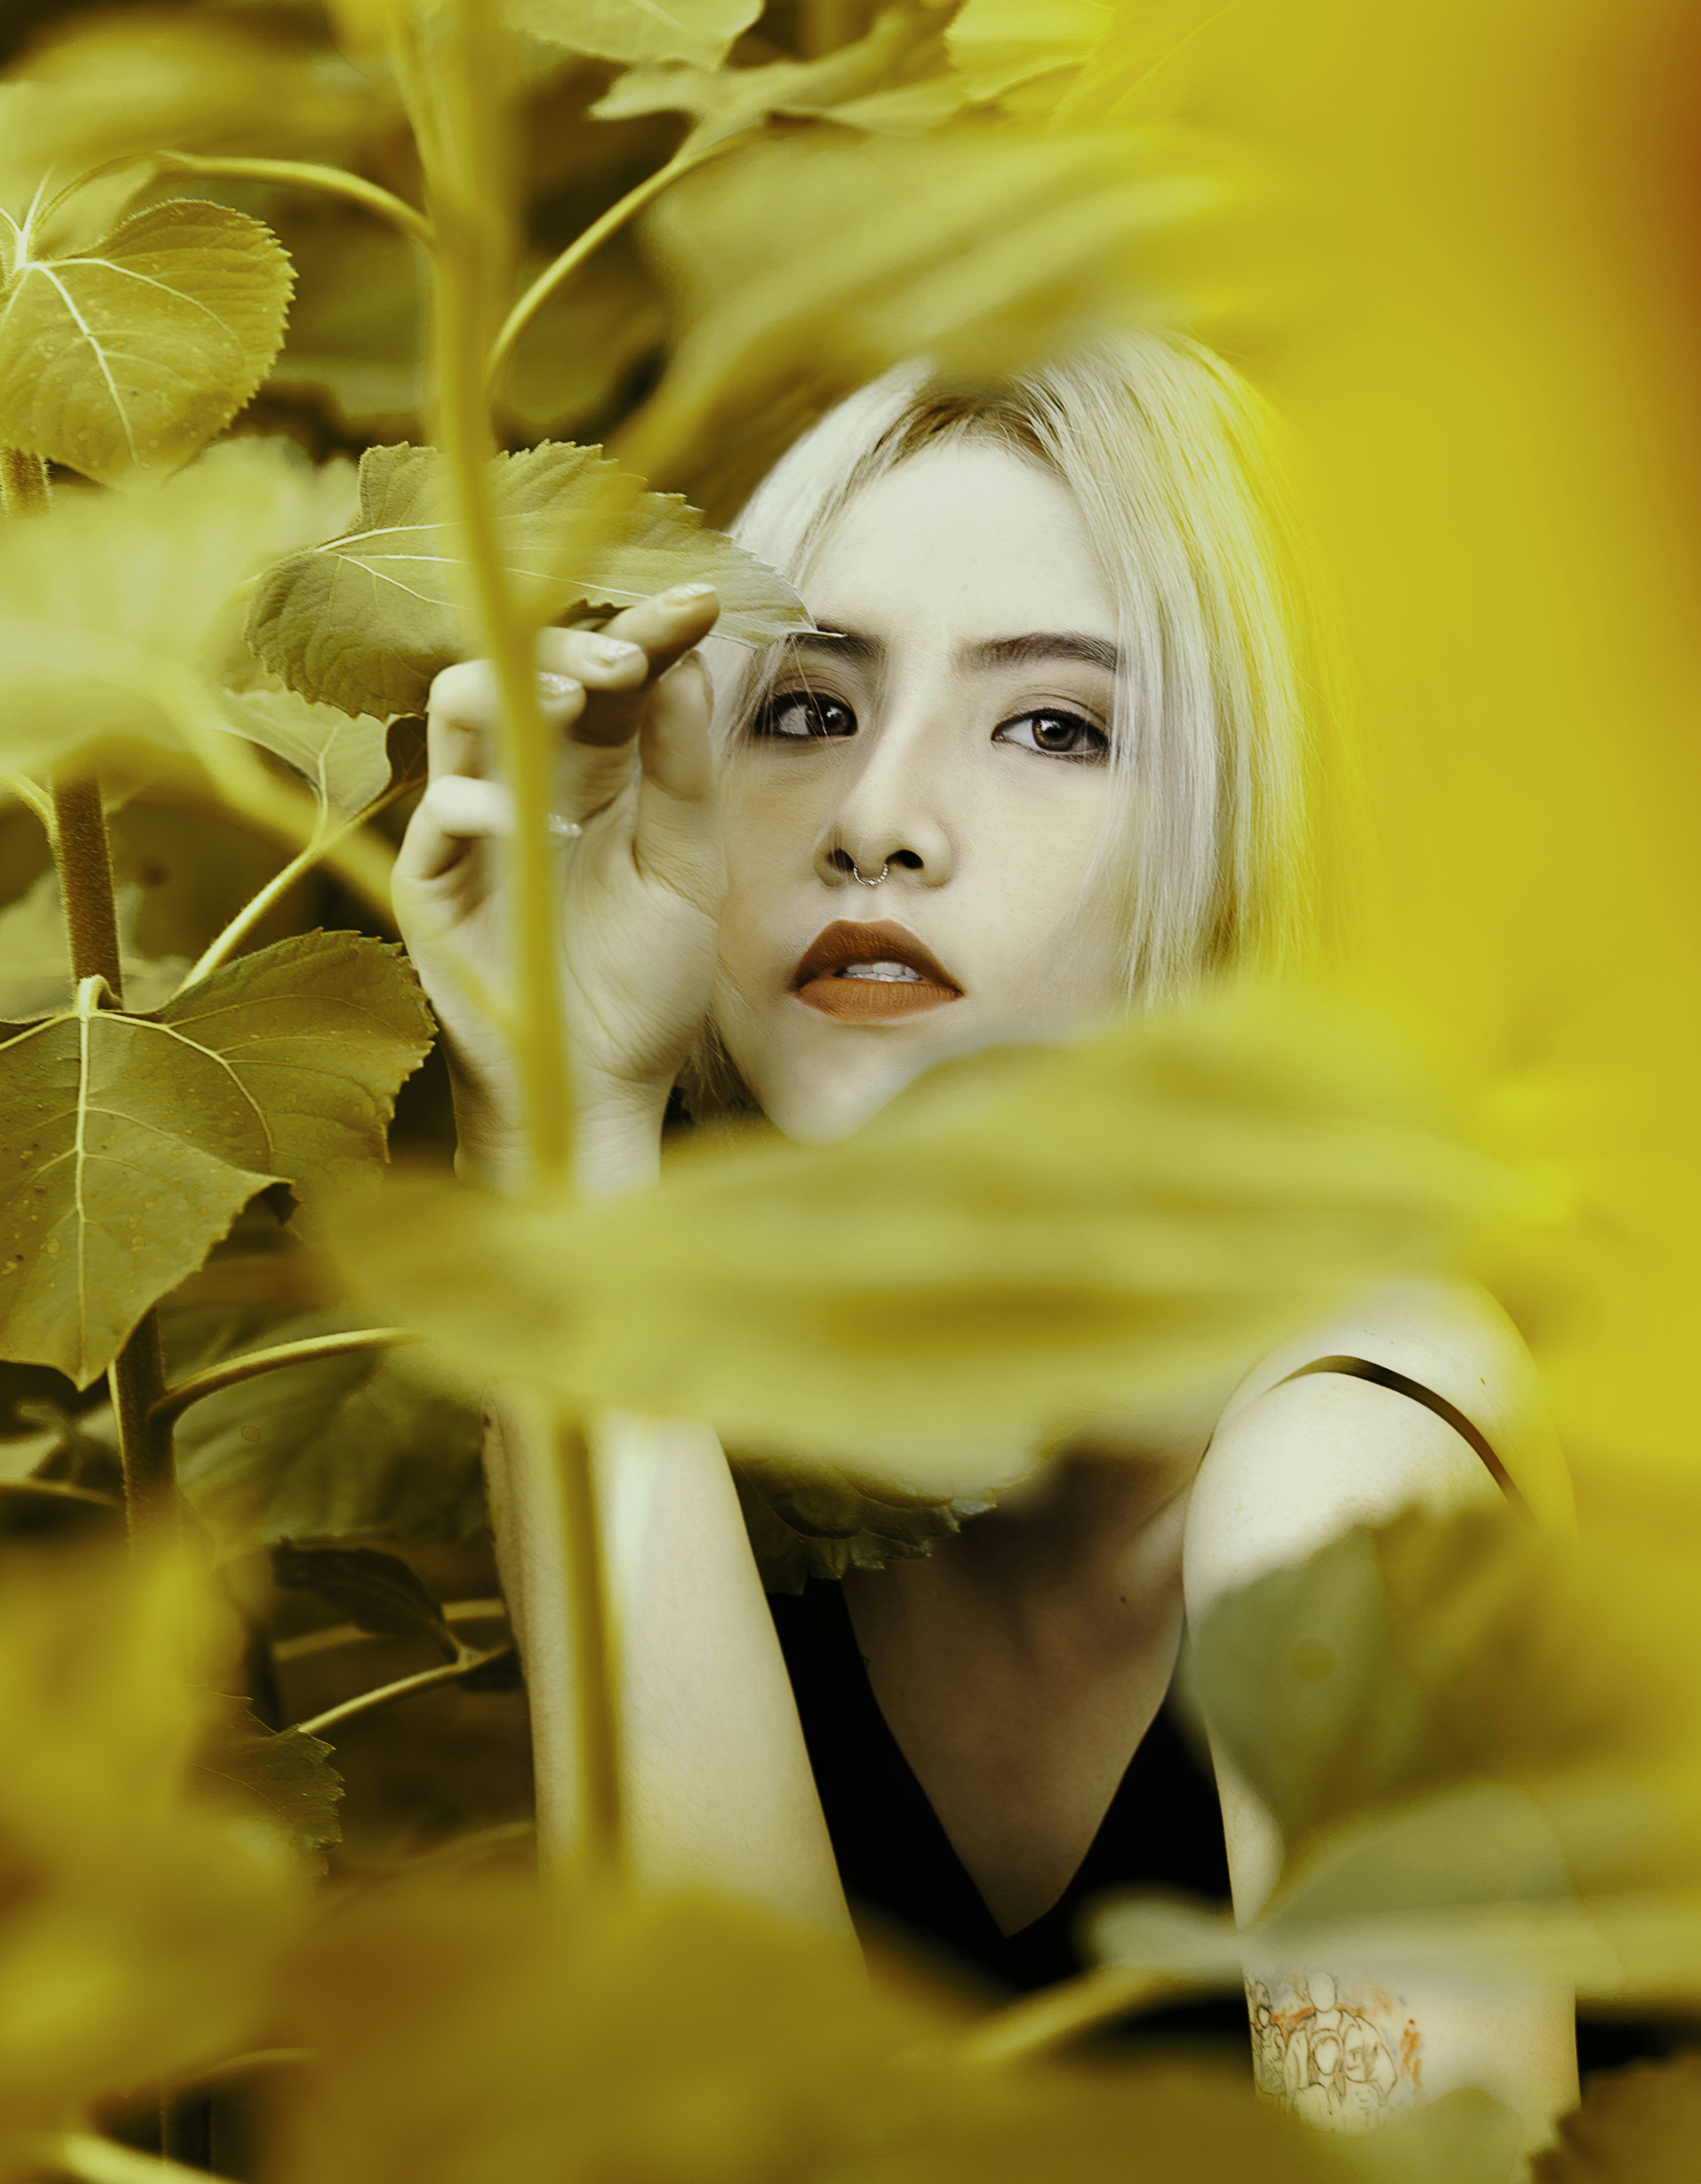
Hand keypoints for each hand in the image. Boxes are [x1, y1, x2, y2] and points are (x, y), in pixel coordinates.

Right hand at [392, 583, 723, 1193]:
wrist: (597, 1088)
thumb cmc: (644, 987)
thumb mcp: (687, 874)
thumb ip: (682, 774)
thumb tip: (687, 664)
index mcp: (597, 774)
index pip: (614, 676)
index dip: (650, 629)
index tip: (701, 600)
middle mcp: (529, 782)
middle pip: (530, 668)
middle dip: (579, 643)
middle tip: (628, 654)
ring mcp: (474, 827)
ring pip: (461, 710)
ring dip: (510, 689)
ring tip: (568, 695)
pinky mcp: (432, 884)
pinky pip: (434, 819)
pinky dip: (469, 804)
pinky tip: (515, 817)